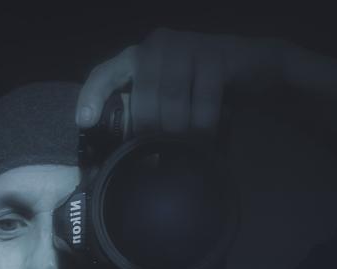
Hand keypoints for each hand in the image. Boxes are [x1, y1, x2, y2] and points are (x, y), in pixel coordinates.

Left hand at [76, 28, 283, 136]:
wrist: (252, 66)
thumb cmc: (204, 88)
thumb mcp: (169, 100)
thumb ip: (145, 115)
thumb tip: (119, 154)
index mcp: (139, 57)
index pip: (105, 74)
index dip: (92, 97)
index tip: (84, 123)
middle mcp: (157, 46)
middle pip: (142, 102)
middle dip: (154, 133)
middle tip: (164, 153)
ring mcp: (186, 46)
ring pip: (172, 106)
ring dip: (182, 133)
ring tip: (191, 143)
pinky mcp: (216, 55)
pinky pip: (203, 105)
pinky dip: (205, 126)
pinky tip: (209, 133)